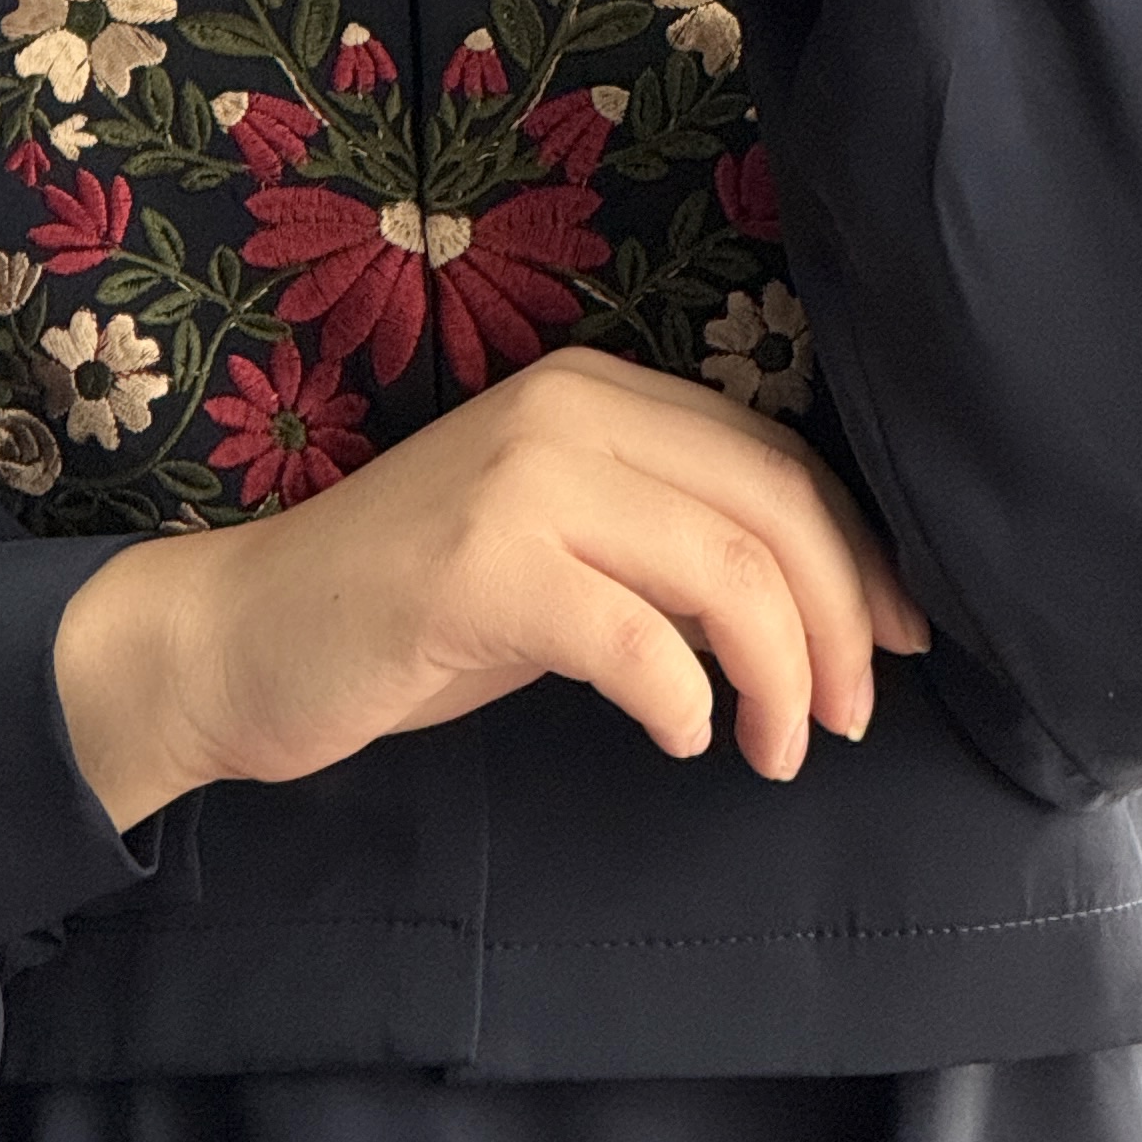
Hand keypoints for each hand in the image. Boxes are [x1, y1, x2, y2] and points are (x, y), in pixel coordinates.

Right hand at [51, 344, 933, 835]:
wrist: (243, 638)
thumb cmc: (413, 611)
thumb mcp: (562, 554)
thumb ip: (670, 548)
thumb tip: (829, 612)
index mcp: (597, 390)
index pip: (778, 459)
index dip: (860, 559)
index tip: (899, 651)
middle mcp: (567, 408)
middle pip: (773, 505)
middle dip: (841, 624)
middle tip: (849, 721)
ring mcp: (520, 481)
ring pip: (725, 568)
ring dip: (781, 676)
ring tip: (777, 750)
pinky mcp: (481, 567)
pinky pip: (639, 637)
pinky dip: (685, 700)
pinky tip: (682, 740)